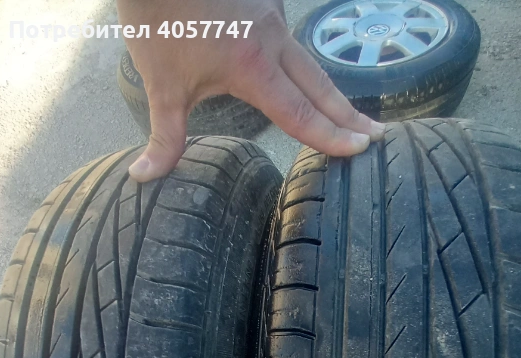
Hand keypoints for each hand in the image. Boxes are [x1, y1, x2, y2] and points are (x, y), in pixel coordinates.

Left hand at [117, 0, 385, 181]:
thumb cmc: (157, 19)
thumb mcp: (160, 85)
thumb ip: (163, 136)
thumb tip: (144, 177)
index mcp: (253, 66)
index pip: (301, 113)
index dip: (332, 136)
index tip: (359, 150)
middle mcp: (273, 40)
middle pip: (321, 88)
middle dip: (350, 117)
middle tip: (376, 136)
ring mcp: (273, 15)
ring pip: (310, 63)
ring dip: (331, 92)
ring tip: (349, 115)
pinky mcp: (266, 3)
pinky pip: (290, 41)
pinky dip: (302, 66)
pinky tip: (305, 79)